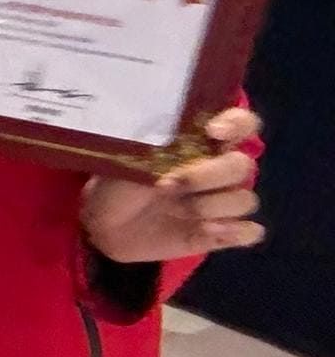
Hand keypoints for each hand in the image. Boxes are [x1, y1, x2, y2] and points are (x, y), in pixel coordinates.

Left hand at [82, 107, 263, 261]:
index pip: (241, 123)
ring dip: (212, 206)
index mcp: (201, 144)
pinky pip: (251, 232)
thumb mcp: (131, 158)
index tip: (213, 132)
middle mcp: (218, 170)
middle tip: (169, 184)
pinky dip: (237, 232)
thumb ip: (162, 147)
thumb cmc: (119, 182)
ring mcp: (222, 202)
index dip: (237, 124)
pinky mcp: (221, 232)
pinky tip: (209, 230)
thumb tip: (182, 144)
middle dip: (209, 175)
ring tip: (178, 211)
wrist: (106, 224)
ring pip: (245, 200)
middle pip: (242, 166)